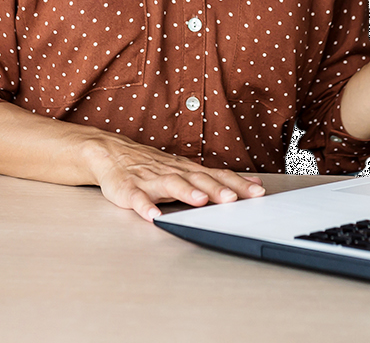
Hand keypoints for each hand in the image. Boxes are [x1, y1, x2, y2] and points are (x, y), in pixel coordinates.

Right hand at [83, 133, 264, 221]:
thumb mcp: (186, 171)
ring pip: (171, 184)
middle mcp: (172, 172)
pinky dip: (145, 206)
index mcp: (187, 170)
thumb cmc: (154, 167)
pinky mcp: (129, 189)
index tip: (257, 192)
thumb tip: (251, 185)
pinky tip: (152, 215)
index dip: (237, 184)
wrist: (112, 154)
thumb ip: (215, 179)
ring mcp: (150, 179)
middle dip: (216, 189)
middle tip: (233, 198)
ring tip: (199, 201)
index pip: (217, 176)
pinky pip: (137, 198)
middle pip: (197, 178)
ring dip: (186, 192)